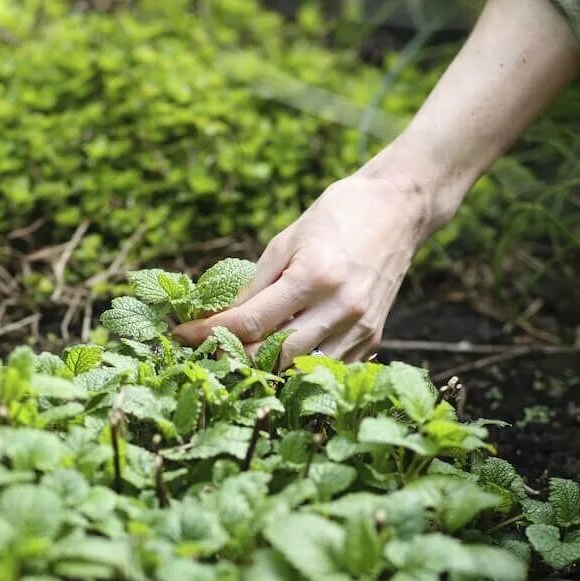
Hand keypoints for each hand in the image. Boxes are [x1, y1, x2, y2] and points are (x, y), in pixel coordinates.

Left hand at [173, 165, 436, 365]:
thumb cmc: (337, 216)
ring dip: (264, 369)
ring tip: (234, 360)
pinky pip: (328, 366)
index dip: (209, 333)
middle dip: (232, 357)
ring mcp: (359, 327)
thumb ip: (254, 284)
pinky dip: (298, 367)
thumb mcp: (287, 240)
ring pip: (300, 368)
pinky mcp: (372, 337)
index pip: (250, 321)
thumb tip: (218, 317)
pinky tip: (276, 358)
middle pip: (273, 354)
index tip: (180, 336)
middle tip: (203, 353)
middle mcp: (339, 308)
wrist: (399, 211)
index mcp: (314, 277)